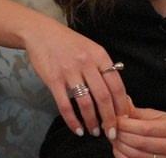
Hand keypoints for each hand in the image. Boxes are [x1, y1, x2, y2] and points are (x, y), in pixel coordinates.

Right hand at [23, 20, 128, 138]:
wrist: (41, 33)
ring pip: (86, 103)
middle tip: (112, 133)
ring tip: (95, 131)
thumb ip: (102, 66)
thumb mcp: (90, 48)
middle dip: (109, 119)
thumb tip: (116, 91)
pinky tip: (77, 129)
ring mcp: (69, 72)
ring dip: (92, 121)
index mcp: (99, 55)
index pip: (116, 84)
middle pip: (103, 97)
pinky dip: (72, 121)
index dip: (122, 105)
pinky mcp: (53, 80)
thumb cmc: (67, 42)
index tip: (124, 119)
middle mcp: (86, 63)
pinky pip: (65, 105)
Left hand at [112, 104, 165, 157]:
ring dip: (120, 147)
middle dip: (120, 136)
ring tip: (113, 138)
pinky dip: (124, 157)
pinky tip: (119, 149)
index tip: (115, 120)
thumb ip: (137, 112)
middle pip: (139, 143)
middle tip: (110, 129)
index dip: (125, 125)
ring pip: (137, 156)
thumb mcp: (158, 115)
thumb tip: (120, 104)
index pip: (144, 128)